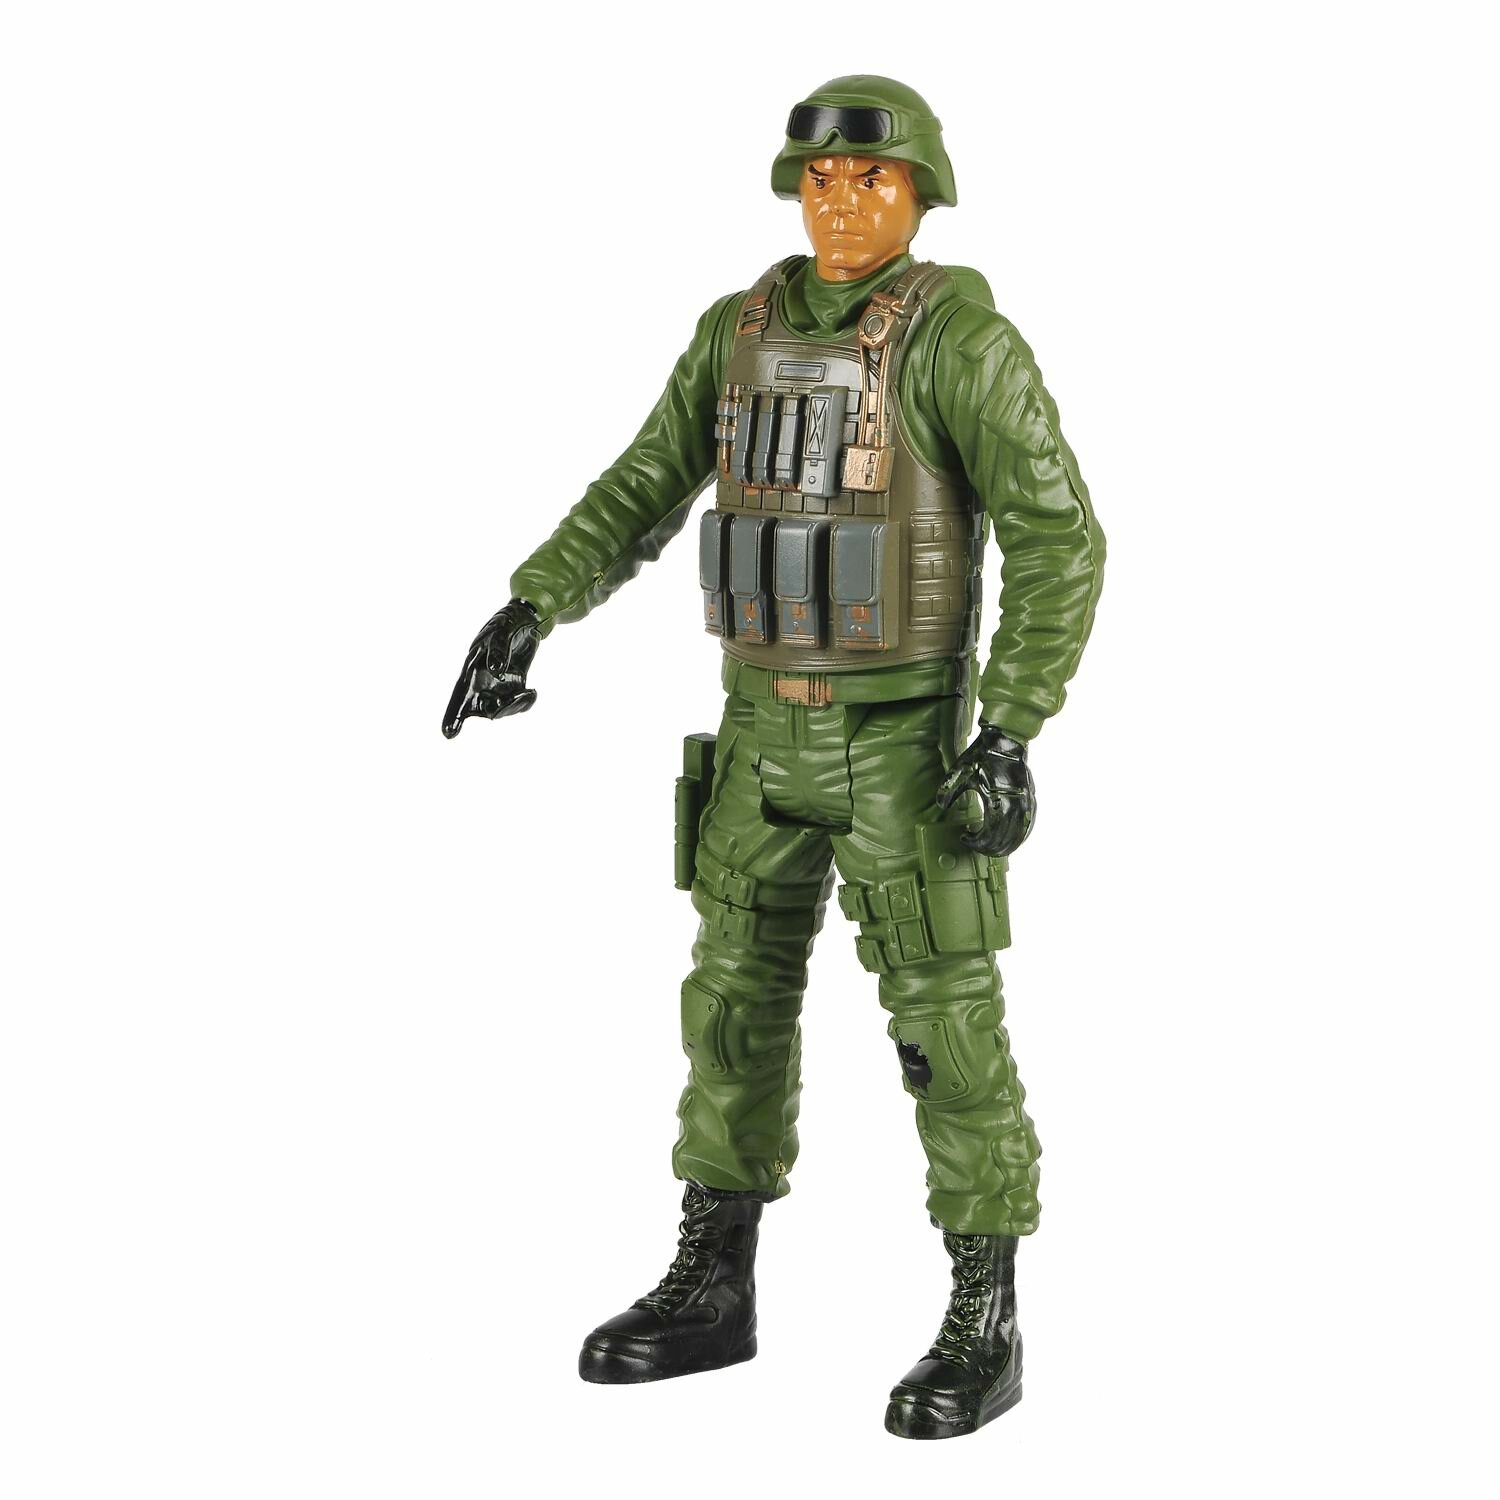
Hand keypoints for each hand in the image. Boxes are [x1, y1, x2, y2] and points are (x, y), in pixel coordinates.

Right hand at [441, 598, 541, 738]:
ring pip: (500, 708)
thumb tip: (496, 671)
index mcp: (472, 666)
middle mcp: (482, 680)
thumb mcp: (502, 630)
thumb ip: (498, 650)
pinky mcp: (514, 685)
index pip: (459, 694)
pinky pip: (517, 702)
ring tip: (528, 694)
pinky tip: (532, 693)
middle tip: (506, 705)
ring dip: (512, 707)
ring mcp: (498, 685)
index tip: (448, 733)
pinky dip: (525, 702)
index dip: (452, 714)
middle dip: (493, 712)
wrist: (526, 618)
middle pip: (480, 707)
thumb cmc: (508, 621)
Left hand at [934, 724, 1035, 855]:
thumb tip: (941, 806)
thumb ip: (949, 791)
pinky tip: (1008, 839)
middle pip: (1004, 841)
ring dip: (1004, 846)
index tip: (965, 838)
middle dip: (989, 848)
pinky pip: (1027, 827)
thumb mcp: (960, 772)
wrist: (1006, 741)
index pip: (989, 836)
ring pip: (1018, 837)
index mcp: (997, 802)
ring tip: (990, 847)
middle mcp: (1016, 807)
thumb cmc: (983, 756)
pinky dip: (1018, 837)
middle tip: (976, 846)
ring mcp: (1026, 805)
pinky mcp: (1031, 801)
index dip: (976, 843)